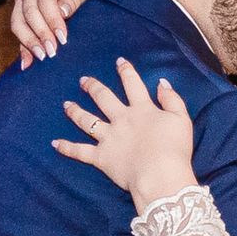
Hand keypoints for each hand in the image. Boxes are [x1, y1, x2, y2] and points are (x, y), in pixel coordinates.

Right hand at [11, 0, 97, 65]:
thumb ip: (73, 0)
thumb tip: (63, 12)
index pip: (45, 1)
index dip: (53, 20)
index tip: (63, 38)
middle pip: (29, 13)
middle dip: (41, 34)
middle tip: (52, 51)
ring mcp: (21, 3)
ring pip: (18, 23)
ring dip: (30, 42)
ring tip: (42, 56)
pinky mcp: (19, 17)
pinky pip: (18, 34)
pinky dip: (23, 49)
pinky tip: (28, 63)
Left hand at [53, 58, 197, 206]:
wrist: (160, 174)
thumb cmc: (174, 148)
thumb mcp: (181, 119)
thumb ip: (172, 99)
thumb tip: (162, 83)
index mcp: (141, 110)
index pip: (133, 85)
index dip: (126, 71)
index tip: (119, 61)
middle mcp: (121, 119)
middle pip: (103, 98)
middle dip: (93, 87)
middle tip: (83, 80)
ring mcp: (108, 138)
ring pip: (87, 121)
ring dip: (75, 111)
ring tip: (66, 104)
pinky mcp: (101, 157)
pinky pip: (80, 151)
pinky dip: (67, 147)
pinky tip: (55, 143)